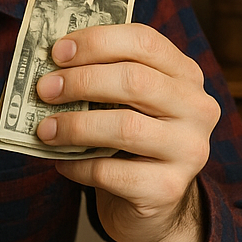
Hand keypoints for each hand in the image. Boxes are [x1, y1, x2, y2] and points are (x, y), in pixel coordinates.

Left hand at [34, 24, 220, 241]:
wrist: (151, 200)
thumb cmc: (129, 139)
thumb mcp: (124, 101)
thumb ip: (100, 78)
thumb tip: (48, 67)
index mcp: (185, 75)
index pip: (144, 41)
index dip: (97, 41)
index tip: (56, 52)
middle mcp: (197, 109)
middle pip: (135, 81)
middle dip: (81, 82)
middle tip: (44, 89)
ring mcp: (189, 150)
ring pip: (125, 127)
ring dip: (74, 126)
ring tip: (44, 130)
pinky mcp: (168, 188)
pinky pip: (111, 172)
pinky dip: (78, 165)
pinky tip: (60, 163)